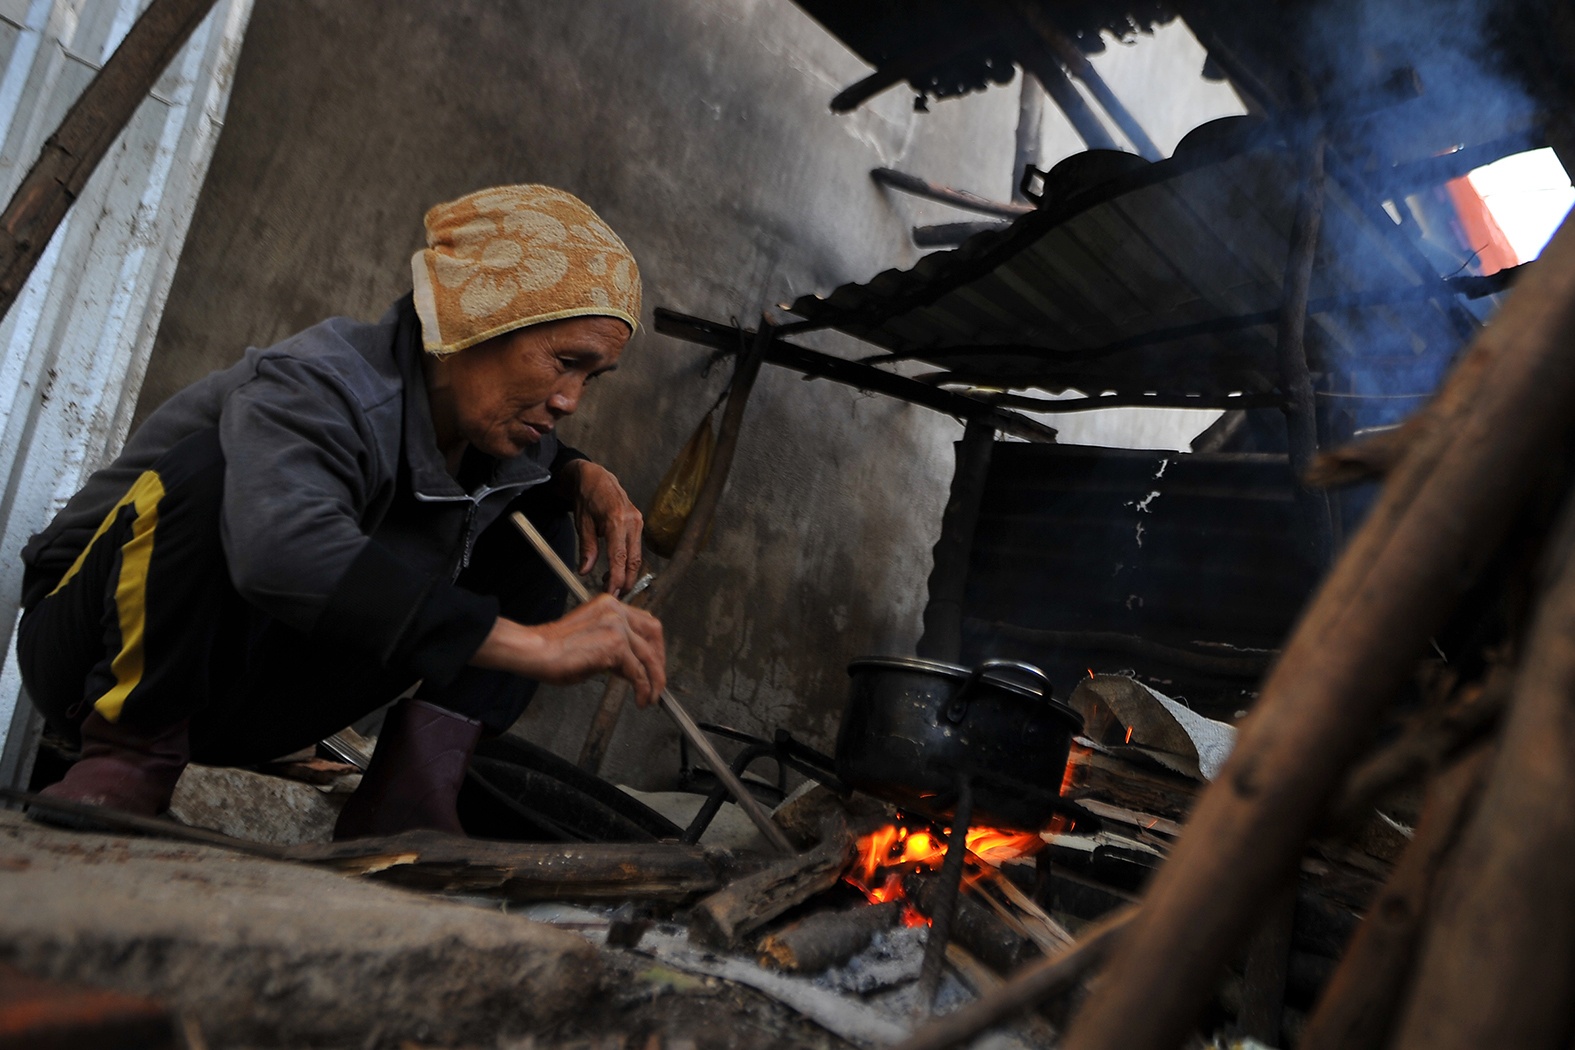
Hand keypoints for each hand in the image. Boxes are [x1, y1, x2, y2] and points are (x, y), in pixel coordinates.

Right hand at [471, 597, 667, 706]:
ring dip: (654, 680)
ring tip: (651, 697)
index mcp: (609, 604)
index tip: (654, 661)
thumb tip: (630, 666)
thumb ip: (613, 645)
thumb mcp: (590, 639)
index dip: (654, 644)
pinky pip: (638, 672)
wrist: (536, 650)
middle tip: (658, 680)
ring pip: (649, 657)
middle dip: (660, 660)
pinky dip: (642, 688)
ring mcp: (617, 627)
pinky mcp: (615, 646)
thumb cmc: (554, 649)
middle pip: (654, 633)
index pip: (645, 621)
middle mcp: (616, 611)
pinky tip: (640, 698)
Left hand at [562, 460, 643, 595]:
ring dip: (626, 573)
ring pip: (637, 556)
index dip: (616, 577)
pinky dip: (628, 561)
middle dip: (626, 581)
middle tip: (614, 595)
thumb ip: (587, 548)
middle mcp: (632, 521)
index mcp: (616, 520)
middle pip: (634, 560)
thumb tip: (585, 570)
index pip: (620, 556)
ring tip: (611, 583)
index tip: (611, 592)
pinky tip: (615, 568)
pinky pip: (636, 548)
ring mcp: (638, 521)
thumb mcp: (582, 523)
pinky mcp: (639, 523)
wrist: (596, 477)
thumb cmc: (587, 497)